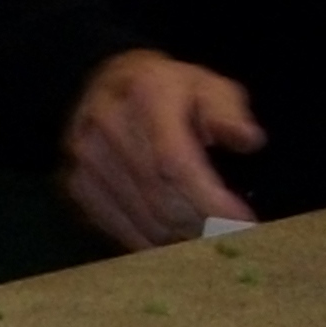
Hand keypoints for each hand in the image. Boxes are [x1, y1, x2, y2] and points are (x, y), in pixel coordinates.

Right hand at [61, 50, 265, 249]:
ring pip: (142, 220)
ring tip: (207, 236)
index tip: (242, 222)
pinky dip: (152, 243)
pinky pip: (119, 229)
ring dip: (180, 239)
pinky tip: (176, 239)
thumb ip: (228, 113)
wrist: (108, 83)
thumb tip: (250, 141)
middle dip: (201, 224)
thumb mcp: (208, 87)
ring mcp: (85, 158)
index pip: (175, 162)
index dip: (209, 199)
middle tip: (229, 234)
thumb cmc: (170, 90)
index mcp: (146, 94)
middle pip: (159, 198)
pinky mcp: (75, 185)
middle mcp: (107, 124)